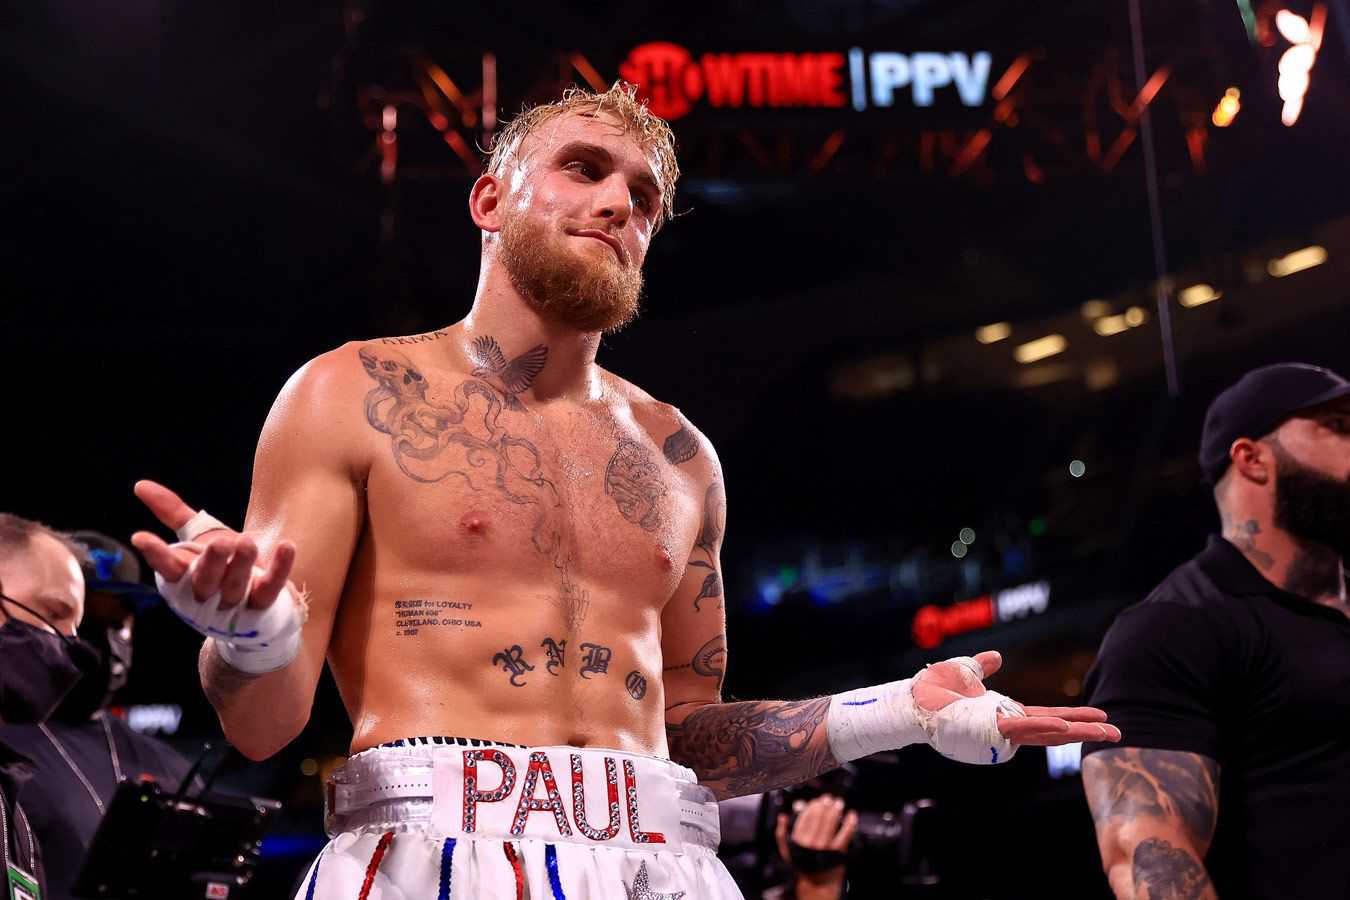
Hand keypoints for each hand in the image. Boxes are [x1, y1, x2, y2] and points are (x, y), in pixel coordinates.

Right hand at [130, 480, 295, 610]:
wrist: (253, 604)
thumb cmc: (220, 566)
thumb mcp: (196, 538)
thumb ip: (172, 512)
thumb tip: (141, 485)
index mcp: (184, 577)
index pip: (166, 567)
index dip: (155, 554)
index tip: (141, 537)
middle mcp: (206, 593)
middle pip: (205, 580)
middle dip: (212, 562)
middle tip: (221, 543)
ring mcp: (235, 602)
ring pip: (236, 586)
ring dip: (241, 564)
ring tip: (246, 541)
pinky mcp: (263, 603)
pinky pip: (271, 587)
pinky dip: (280, 568)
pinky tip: (286, 546)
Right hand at [776, 794, 855, 894]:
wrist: (818, 883)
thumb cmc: (804, 865)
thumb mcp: (787, 851)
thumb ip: (781, 834)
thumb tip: (782, 816)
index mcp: (798, 841)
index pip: (805, 817)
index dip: (811, 806)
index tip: (816, 801)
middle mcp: (811, 843)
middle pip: (819, 817)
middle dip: (824, 804)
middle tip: (828, 799)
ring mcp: (825, 847)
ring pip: (831, 822)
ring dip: (836, 809)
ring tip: (838, 803)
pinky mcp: (838, 851)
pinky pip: (845, 833)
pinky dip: (850, 823)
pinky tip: (851, 815)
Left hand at [913, 650, 1119, 746]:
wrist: (914, 704)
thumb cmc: (935, 694)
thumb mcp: (965, 674)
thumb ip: (983, 667)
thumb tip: (996, 656)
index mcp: (1007, 713)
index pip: (1049, 715)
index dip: (1075, 716)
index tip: (1100, 717)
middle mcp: (1008, 725)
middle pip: (1056, 728)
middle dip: (1087, 730)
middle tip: (1119, 732)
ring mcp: (1001, 730)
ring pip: (1046, 731)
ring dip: (1075, 731)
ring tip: (1104, 731)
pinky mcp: (992, 731)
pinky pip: (1023, 728)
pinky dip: (1044, 727)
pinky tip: (1064, 727)